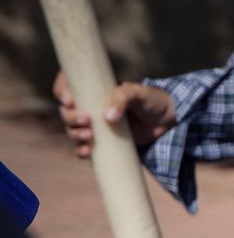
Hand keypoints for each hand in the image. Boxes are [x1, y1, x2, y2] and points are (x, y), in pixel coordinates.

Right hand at [53, 71, 175, 157]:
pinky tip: (87, 152)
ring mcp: (94, 125)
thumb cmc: (151, 101)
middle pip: (66, 111)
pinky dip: (81, 151)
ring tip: (89, 136)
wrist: (167, 121)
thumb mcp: (139, 93)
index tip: (70, 100)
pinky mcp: (102, 142)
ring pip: (72, 130)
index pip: (67, 85)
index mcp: (94, 89)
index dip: (62, 91)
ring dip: (74, 134)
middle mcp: (89, 107)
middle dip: (70, 117)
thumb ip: (123, 98)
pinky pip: (83, 147)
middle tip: (86, 120)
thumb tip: (108, 117)